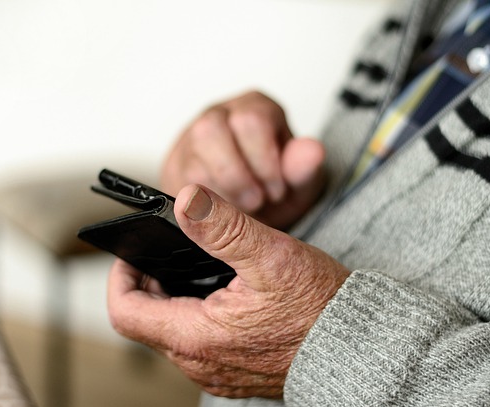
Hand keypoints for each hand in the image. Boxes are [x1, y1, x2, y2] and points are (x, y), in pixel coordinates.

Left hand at [108, 184, 349, 397]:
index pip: (125, 311)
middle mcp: (200, 364)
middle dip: (151, 282)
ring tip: (198, 266)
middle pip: (148, 320)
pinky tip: (223, 293)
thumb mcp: (271, 256)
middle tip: (172, 252)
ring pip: (173, 332)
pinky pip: (199, 344)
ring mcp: (217, 373)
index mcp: (197, 338)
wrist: (360, 351)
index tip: (135, 251)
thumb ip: (223, 226)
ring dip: (175, 298)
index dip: (121, 276)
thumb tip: (184, 199)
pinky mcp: (234, 373)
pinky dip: (198, 315)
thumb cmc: (321, 308)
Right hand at [160, 91, 325, 229]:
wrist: (250, 214)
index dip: (265, 161)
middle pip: (211, 129)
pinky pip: (178, 184)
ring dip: (217, 191)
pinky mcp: (175, 167)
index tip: (277, 190)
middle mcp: (219, 115)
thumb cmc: (274, 191)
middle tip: (257, 202)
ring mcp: (191, 140)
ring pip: (189, 155)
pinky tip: (222, 212)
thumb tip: (313, 150)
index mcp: (255, 108)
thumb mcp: (298, 185)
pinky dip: (202, 205)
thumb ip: (304, 170)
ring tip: (241, 209)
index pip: (252, 119)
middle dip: (236, 175)